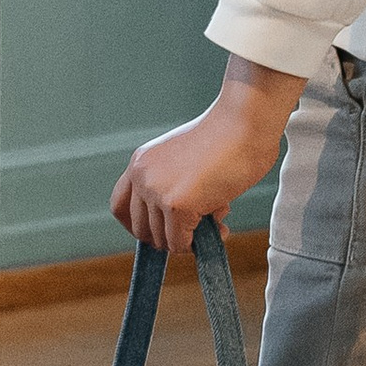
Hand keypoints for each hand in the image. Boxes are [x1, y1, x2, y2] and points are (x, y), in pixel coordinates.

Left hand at [112, 58, 303, 255]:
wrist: (246, 122)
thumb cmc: (226, 138)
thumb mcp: (185, 160)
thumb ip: (174, 187)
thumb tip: (180, 231)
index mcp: (140, 162)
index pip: (119, 207)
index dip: (138, 226)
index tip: (161, 231)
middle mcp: (142, 176)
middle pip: (140, 229)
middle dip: (167, 237)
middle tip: (194, 230)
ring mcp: (157, 190)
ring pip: (162, 240)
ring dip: (188, 239)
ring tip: (215, 221)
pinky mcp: (176, 205)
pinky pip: (180, 243)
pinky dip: (197, 243)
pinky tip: (219, 228)